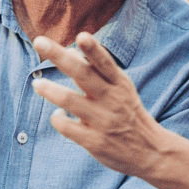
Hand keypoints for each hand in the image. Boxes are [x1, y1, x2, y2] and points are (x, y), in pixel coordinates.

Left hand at [31, 32, 164, 177]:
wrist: (151, 152)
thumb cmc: (129, 113)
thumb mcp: (121, 89)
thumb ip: (97, 72)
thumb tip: (69, 51)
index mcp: (120, 84)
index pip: (105, 62)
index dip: (93, 49)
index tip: (82, 36)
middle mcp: (112, 99)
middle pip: (82, 74)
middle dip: (59, 57)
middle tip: (39, 42)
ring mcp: (103, 121)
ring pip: (69, 100)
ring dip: (49, 90)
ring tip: (37, 84)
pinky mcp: (94, 141)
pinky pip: (66, 126)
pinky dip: (57, 118)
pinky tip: (57, 114)